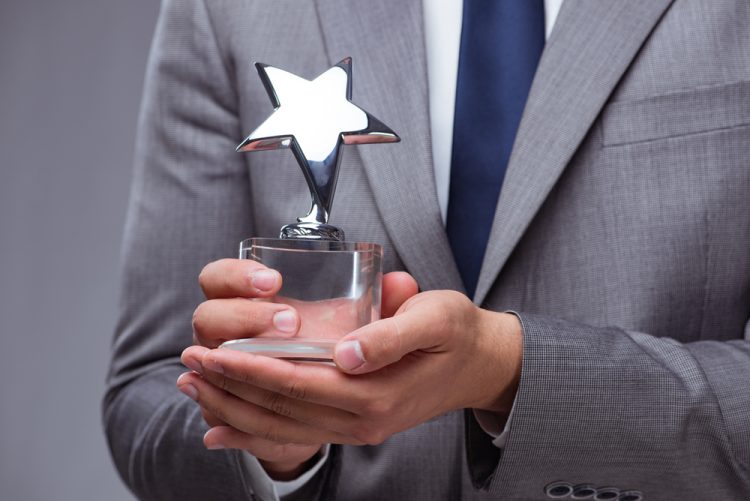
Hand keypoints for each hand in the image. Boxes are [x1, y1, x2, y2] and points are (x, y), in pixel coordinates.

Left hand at [180, 289, 521, 448]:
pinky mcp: (357, 425)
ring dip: (234, 409)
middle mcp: (362, 420)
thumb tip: (345, 352)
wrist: (482, 364)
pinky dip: (256, 432)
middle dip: (230, 387)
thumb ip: (390, 334)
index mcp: (376, 392)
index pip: (297, 382)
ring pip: (282, 425)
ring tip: (195, 388)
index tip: (212, 351)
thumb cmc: (456, 331)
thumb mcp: (435, 318)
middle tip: (188, 364)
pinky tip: (223, 429)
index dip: (250, 368)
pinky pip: (297, 433)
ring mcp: (358, 428)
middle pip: (280, 409)